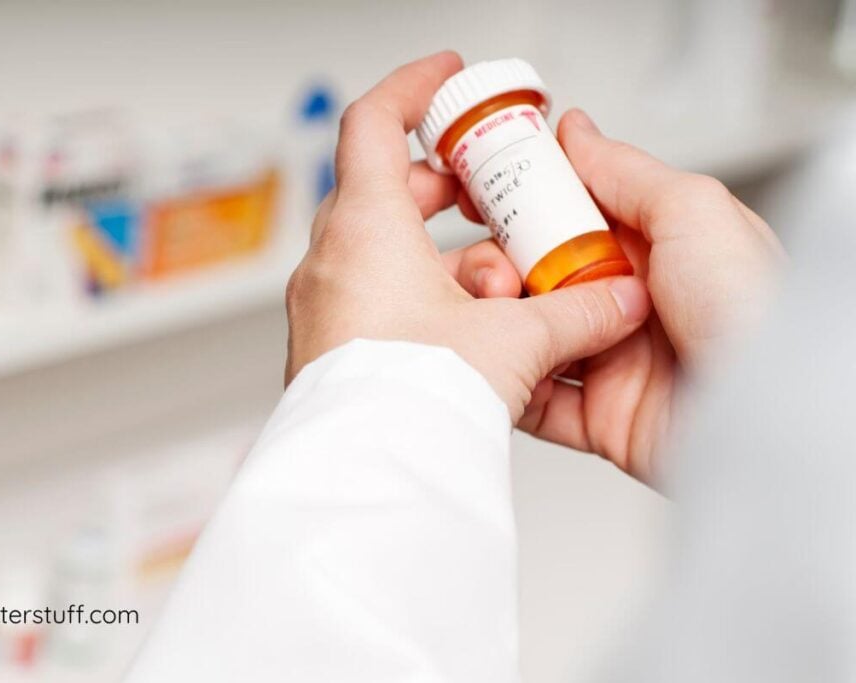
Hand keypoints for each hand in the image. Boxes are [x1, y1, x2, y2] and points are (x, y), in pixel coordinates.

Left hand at [285, 52, 651, 421]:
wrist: (364, 479)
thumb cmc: (409, 404)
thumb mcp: (510, 343)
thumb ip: (574, 313)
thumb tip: (618, 301)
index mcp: (365, 229)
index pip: (374, 122)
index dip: (413, 88)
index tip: (447, 77)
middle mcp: (333, 260)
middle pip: (385, 188)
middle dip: (445, 186)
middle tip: (490, 193)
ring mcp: (325, 305)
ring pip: (382, 247)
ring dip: (439, 252)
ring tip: (497, 280)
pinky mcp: (331, 345)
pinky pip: (373, 294)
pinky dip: (418, 292)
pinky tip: (466, 327)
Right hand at [446, 108, 784, 483]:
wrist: (768, 412)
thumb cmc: (755, 308)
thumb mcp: (694, 211)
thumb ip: (626, 172)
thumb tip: (576, 133)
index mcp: (651, 248)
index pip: (568, 215)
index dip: (520, 202)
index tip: (479, 191)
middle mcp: (626, 302)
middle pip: (536, 275)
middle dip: (499, 264)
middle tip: (491, 266)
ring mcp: (611, 360)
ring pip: (529, 334)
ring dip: (500, 320)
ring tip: (495, 310)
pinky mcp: (599, 418)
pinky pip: (539, 401)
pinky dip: (512, 382)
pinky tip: (498, 360)